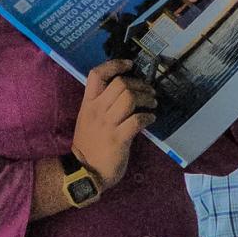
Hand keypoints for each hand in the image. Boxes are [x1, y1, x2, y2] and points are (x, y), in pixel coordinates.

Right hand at [72, 59, 155, 190]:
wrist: (84, 172)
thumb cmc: (89, 145)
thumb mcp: (88, 119)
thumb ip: (101, 105)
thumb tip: (125, 92)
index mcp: (88, 103)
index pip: (96, 75)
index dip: (114, 64)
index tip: (130, 64)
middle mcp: (97, 110)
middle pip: (120, 84)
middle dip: (139, 84)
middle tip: (149, 91)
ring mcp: (107, 124)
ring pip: (130, 99)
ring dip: (147, 99)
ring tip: (153, 103)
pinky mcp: (118, 139)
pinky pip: (137, 120)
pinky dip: (148, 117)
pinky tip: (151, 119)